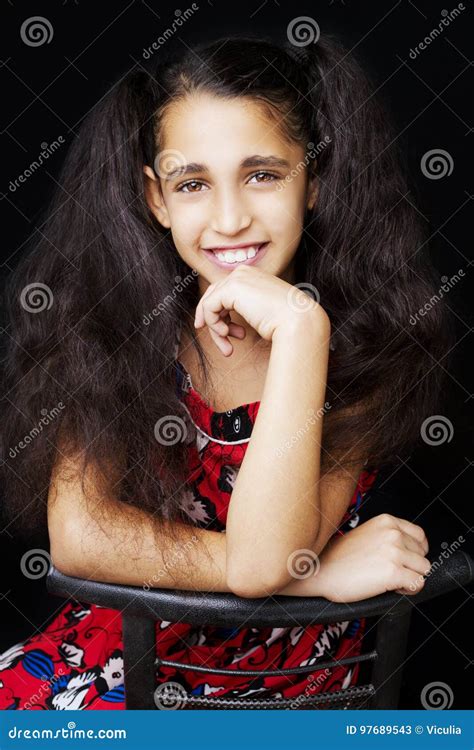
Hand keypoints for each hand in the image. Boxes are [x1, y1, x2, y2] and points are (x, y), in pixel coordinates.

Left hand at [194, 265, 328, 355]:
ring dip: (215, 329)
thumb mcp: (260, 312)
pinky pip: (208, 307)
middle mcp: (243, 272)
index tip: (225, 334)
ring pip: (209, 304)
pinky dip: (213, 324)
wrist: (298, 322)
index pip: (223, 292)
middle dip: (214, 322)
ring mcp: (237, 278)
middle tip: (224, 343)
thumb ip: (244, 309)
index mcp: (251, 275)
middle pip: (213, 296)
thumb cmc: (285, 322)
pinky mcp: (231, 288)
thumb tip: (223, 320)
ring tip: (227, 346)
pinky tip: (226, 335)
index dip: (220, 315)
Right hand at [314, 513, 430, 602]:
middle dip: (410, 565)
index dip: (414, 551)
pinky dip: (408, 589)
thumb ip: (389, 536)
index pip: (420, 536)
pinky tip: (390, 587)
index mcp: (387, 521)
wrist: (320, 570)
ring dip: (409, 577)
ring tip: (389, 579)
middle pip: (423, 554)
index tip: (405, 560)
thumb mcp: (368, 533)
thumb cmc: (340, 556)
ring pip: (423, 569)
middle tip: (389, 570)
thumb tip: (411, 550)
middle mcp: (393, 533)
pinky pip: (418, 584)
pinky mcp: (393, 572)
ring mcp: (394, 552)